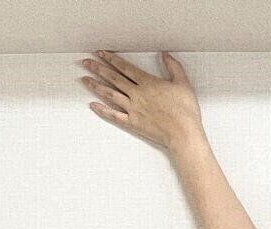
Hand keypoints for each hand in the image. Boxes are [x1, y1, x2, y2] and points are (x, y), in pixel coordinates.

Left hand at [78, 50, 202, 154]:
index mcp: (148, 83)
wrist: (184, 134)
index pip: (125, 67)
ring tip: (84, 79)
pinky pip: (114, 115)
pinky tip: (93, 105)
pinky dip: (102, 110)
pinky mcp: (133, 122)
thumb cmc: (186, 111)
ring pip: (110, 94)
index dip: (111, 59)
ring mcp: (133, 109)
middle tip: (86, 62)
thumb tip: (165, 55)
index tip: (100, 53)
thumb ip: (174, 67)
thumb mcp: (184, 84)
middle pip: (113, 78)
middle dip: (98, 68)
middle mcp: (137, 94)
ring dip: (96, 85)